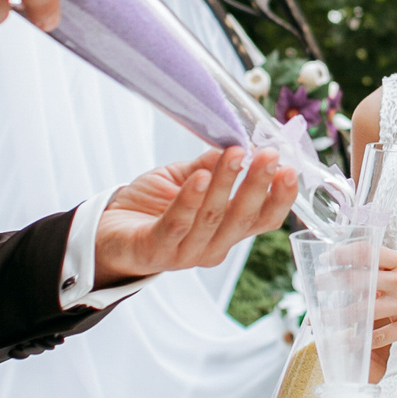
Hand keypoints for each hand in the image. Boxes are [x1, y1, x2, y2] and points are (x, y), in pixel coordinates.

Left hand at [92, 148, 296, 286]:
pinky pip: (176, 225)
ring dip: (226, 184)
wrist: (106, 231)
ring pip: (213, 219)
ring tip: (234, 153)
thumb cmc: (151, 206)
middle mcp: (212, 247)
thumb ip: (210, 166)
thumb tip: (237, 144)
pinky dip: (189, 200)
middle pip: (243, 219)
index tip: (290, 169)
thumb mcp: (186, 178)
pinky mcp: (155, 250)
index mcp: (225, 231)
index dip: (280, 197)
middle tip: (270, 155)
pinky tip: (199, 176)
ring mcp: (184, 254)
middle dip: (258, 185)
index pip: (262, 219)